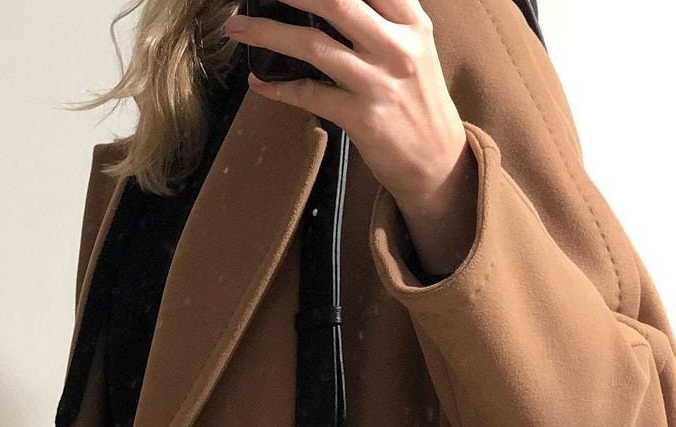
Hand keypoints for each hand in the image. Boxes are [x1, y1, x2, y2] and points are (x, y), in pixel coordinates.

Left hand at [224, 0, 477, 277]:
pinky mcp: (362, 118)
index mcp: (411, 21)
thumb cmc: (419, 101)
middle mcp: (397, 46)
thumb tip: (334, 1)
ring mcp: (378, 83)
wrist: (438, 161)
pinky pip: (309, 95)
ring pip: (313, 45)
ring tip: (237, 26)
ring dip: (267, 33)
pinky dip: (278, 89)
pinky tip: (259, 83)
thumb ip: (384, 16)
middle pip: (335, 0)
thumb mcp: (415, 46)